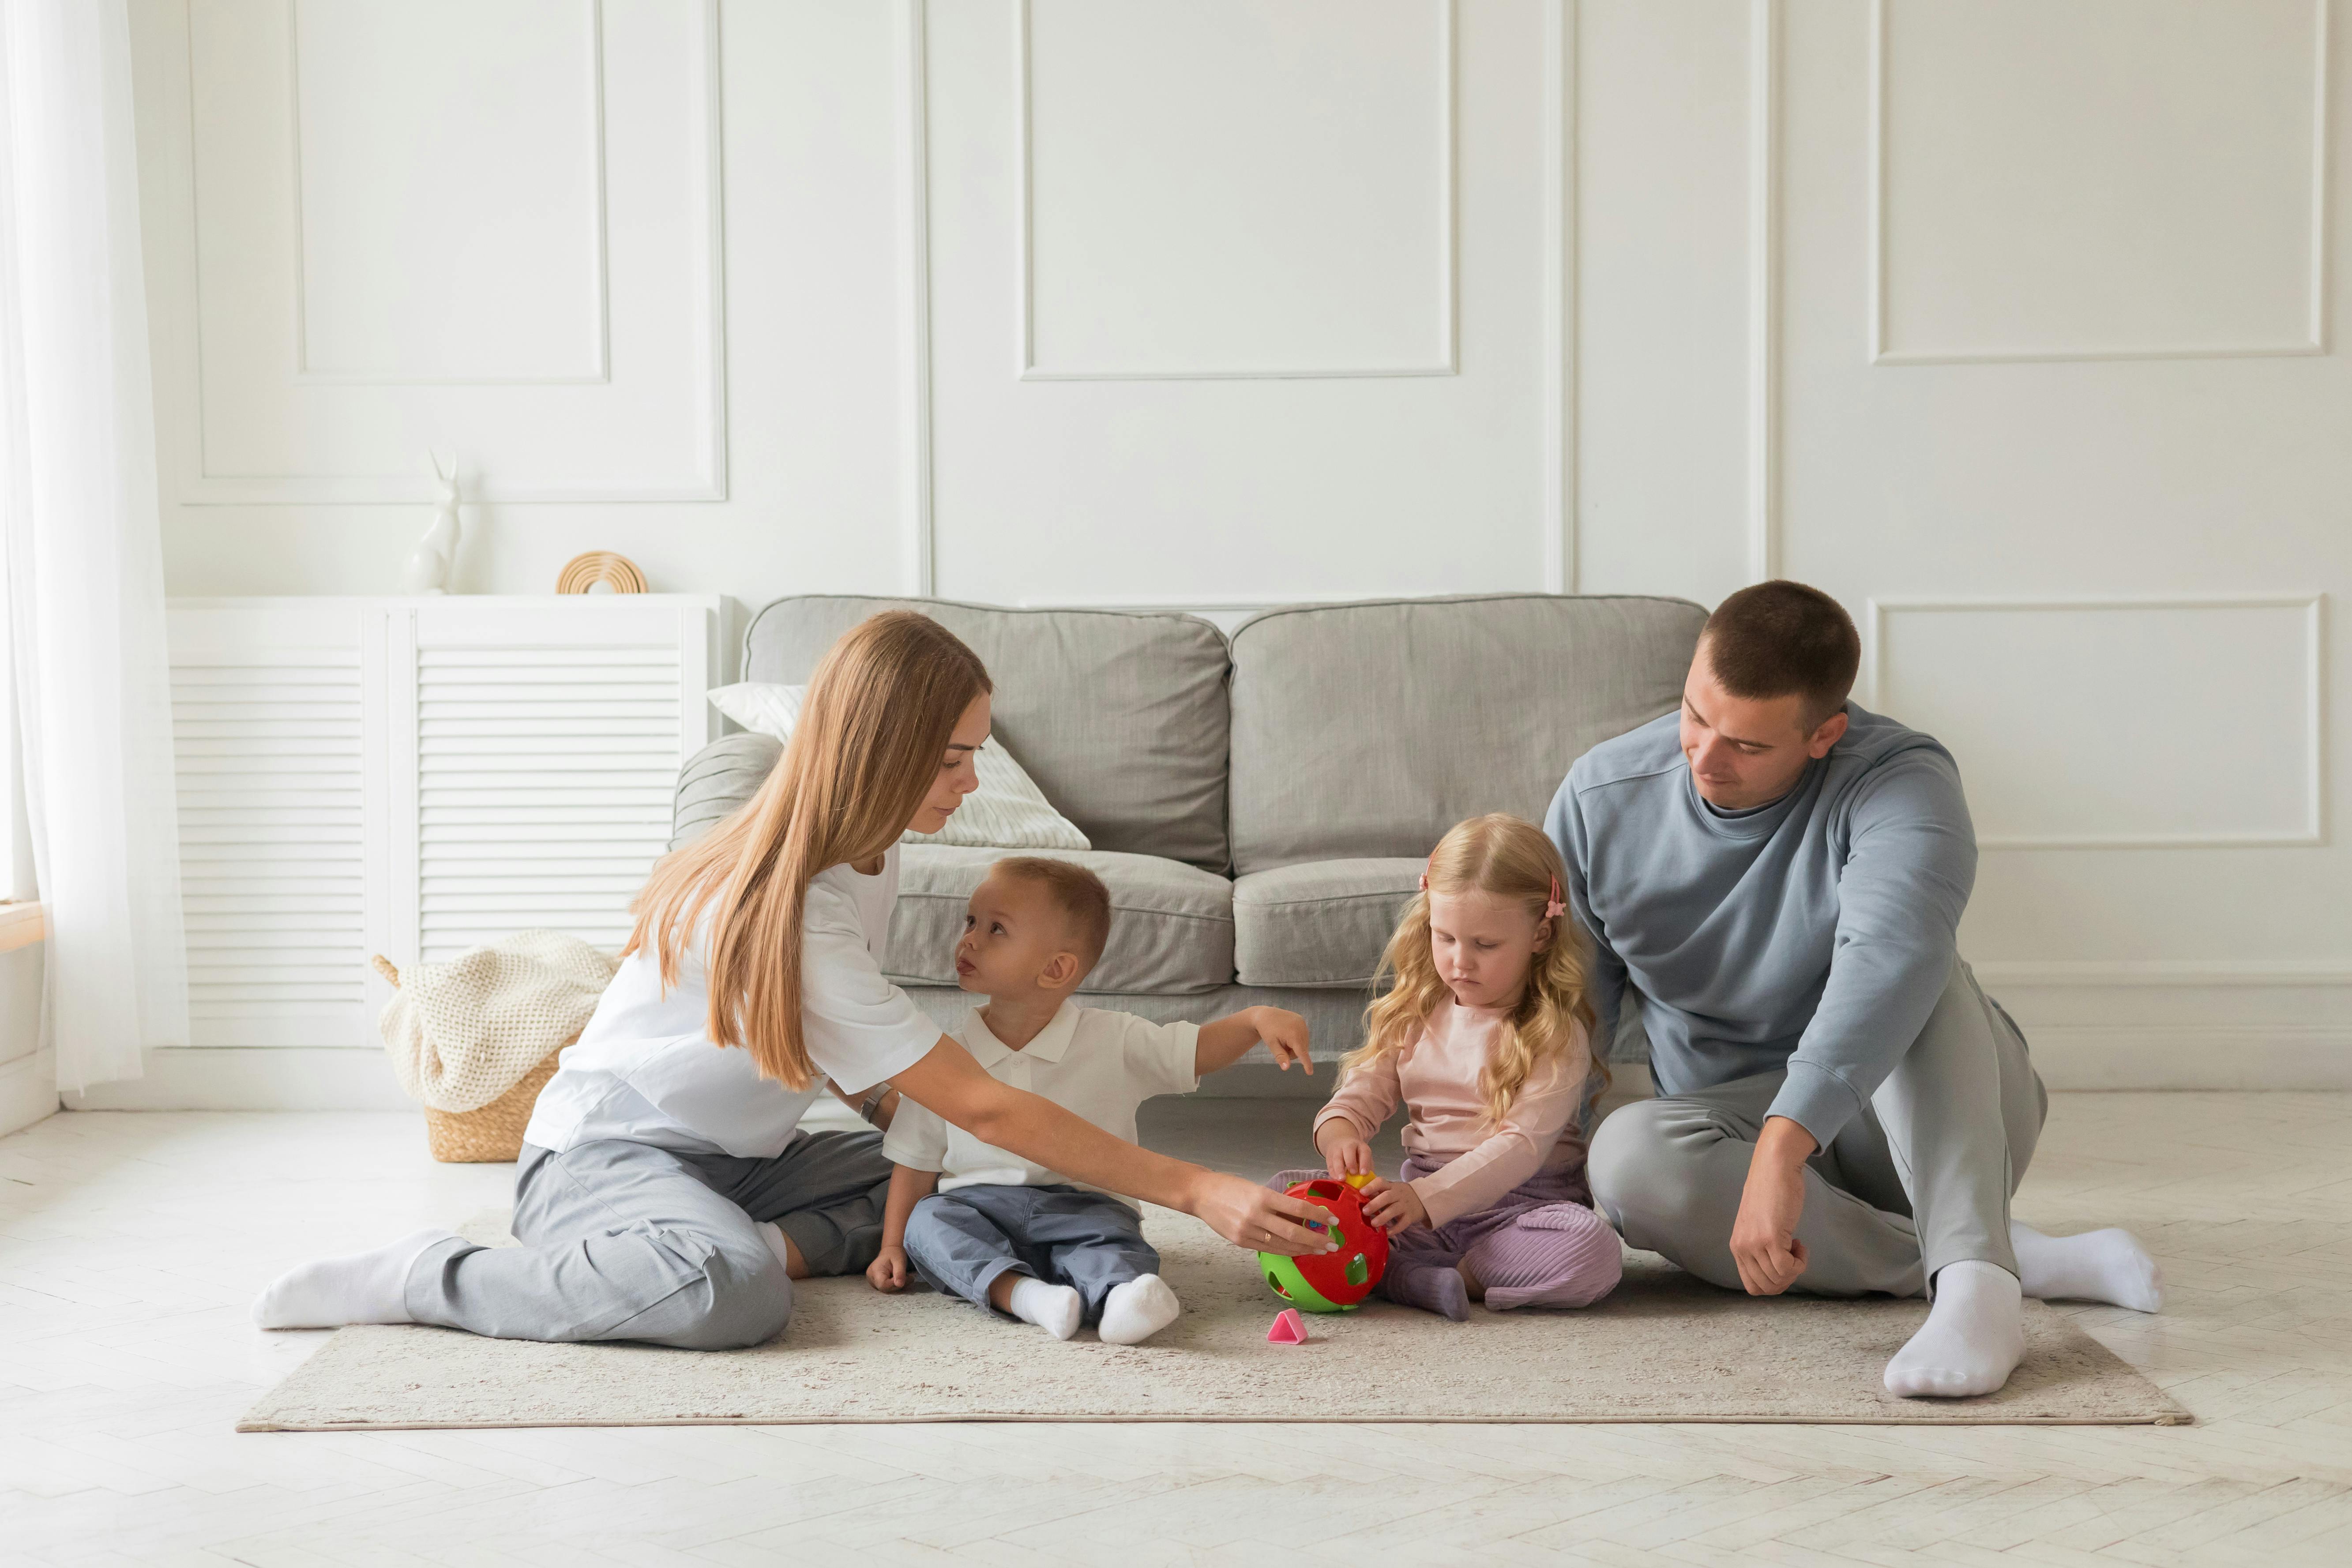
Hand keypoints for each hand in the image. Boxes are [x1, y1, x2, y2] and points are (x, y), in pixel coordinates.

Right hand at [866, 1244, 910, 1291]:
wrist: (890, 1250)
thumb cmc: (895, 1253)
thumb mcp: (899, 1261)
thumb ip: (899, 1273)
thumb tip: (899, 1285)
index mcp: (875, 1271)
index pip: (884, 1285)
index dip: (895, 1284)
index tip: (907, 1278)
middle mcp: (871, 1277)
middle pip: (885, 1289)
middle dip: (898, 1285)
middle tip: (909, 1277)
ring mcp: (872, 1281)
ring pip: (887, 1289)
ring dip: (897, 1285)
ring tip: (904, 1276)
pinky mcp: (876, 1283)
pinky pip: (886, 1288)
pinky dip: (894, 1285)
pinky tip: (899, 1278)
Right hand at [1192, 1169, 1338, 1256]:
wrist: (1200, 1194)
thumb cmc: (1230, 1186)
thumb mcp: (1257, 1188)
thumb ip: (1277, 1202)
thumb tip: (1303, 1215)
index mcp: (1262, 1196)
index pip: (1298, 1209)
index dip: (1318, 1216)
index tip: (1334, 1221)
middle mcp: (1256, 1215)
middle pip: (1294, 1232)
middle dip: (1316, 1240)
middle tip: (1333, 1244)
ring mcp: (1247, 1231)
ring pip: (1283, 1245)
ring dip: (1304, 1249)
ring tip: (1320, 1250)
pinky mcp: (1241, 1242)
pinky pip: (1269, 1249)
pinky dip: (1286, 1251)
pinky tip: (1298, 1251)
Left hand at [1251, 1007, 1312, 1072]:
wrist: (1265, 1015)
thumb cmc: (1266, 1030)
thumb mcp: (1271, 1044)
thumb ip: (1280, 1056)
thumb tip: (1286, 1068)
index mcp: (1293, 1034)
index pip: (1301, 1053)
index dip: (1306, 1063)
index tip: (1310, 1073)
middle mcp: (1301, 1028)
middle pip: (1301, 1050)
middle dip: (1292, 1052)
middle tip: (1280, 1045)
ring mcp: (1302, 1023)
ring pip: (1303, 1045)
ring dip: (1294, 1046)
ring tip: (1283, 1038)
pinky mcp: (1302, 1021)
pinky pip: (1303, 1036)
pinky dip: (1296, 1039)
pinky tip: (1287, 1034)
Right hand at [1315, 1123, 1372, 1181]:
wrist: (1341, 1141)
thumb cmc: (1356, 1154)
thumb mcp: (1364, 1157)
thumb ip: (1367, 1167)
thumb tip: (1368, 1181)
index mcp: (1361, 1146)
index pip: (1364, 1152)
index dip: (1364, 1163)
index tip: (1364, 1174)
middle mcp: (1349, 1145)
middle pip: (1349, 1150)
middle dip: (1351, 1162)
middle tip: (1353, 1173)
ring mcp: (1337, 1149)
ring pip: (1337, 1157)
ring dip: (1339, 1169)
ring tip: (1341, 1179)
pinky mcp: (1329, 1156)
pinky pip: (1330, 1164)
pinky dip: (1332, 1172)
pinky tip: (1335, 1179)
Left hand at [1359, 1176, 1428, 1232]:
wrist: (1422, 1199)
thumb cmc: (1399, 1195)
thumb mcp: (1390, 1190)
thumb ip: (1377, 1194)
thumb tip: (1358, 1199)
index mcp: (1391, 1186)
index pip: (1381, 1182)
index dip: (1371, 1186)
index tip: (1362, 1192)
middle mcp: (1398, 1194)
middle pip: (1387, 1197)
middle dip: (1375, 1204)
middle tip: (1364, 1211)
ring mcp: (1405, 1205)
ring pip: (1394, 1210)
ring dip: (1383, 1217)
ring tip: (1373, 1224)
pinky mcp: (1410, 1217)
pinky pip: (1403, 1223)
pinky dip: (1395, 1228)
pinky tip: (1387, 1233)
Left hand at [1729, 1116, 1816, 1295]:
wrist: (1774, 1168)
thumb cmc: (1771, 1194)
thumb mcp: (1757, 1226)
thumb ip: (1759, 1247)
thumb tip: (1775, 1273)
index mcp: (1737, 1247)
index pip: (1753, 1287)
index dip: (1775, 1284)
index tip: (1784, 1264)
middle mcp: (1742, 1248)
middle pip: (1767, 1287)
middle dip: (1787, 1279)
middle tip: (1794, 1257)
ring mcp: (1755, 1244)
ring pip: (1779, 1279)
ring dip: (1795, 1268)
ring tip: (1796, 1245)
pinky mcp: (1770, 1237)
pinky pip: (1787, 1268)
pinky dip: (1800, 1262)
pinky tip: (1799, 1244)